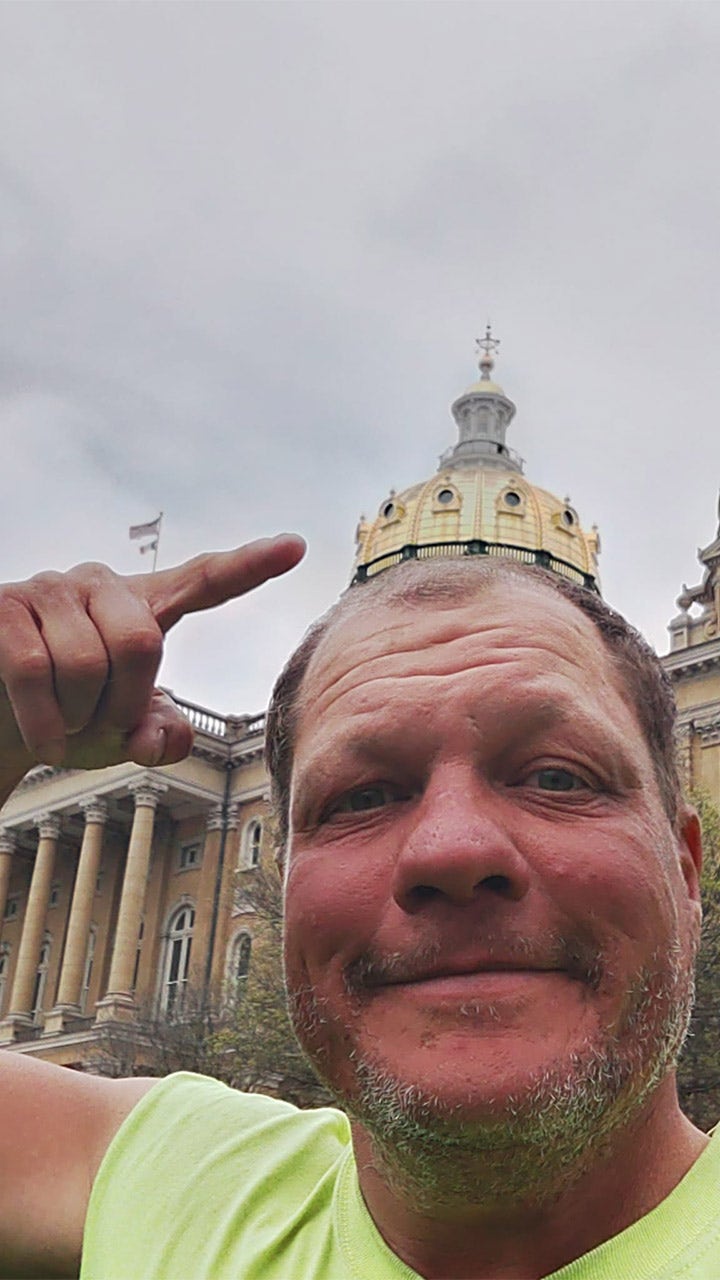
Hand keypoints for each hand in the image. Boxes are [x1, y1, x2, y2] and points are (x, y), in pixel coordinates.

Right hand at [0, 534, 305, 779]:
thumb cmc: (70, 718)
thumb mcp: (123, 735)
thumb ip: (160, 736)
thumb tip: (162, 740)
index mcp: (145, 607)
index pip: (206, 580)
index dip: (251, 565)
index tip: (296, 546)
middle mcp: (101, 584)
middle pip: (141, 644)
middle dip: (123, 704)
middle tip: (102, 726)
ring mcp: (49, 588)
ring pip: (82, 664)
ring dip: (76, 719)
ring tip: (66, 725)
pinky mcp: (2, 605)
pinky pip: (31, 669)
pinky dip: (43, 722)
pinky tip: (43, 734)